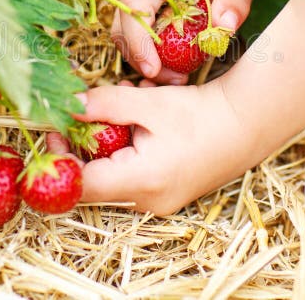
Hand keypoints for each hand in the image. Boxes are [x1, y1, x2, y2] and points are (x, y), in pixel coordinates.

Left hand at [47, 79, 265, 215]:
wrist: (250, 122)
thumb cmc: (201, 113)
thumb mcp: (147, 103)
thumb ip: (103, 105)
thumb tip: (67, 106)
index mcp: (140, 183)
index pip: (79, 185)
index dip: (59, 158)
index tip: (55, 128)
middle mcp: (146, 202)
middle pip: (94, 180)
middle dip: (87, 141)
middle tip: (91, 108)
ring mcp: (157, 202)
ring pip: (113, 173)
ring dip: (109, 138)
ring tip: (126, 101)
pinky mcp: (166, 193)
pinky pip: (132, 173)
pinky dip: (128, 146)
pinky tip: (142, 116)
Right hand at [113, 0, 256, 83]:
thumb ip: (235, 1)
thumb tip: (225, 27)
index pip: (133, 8)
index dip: (139, 42)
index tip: (154, 70)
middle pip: (122, 27)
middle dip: (141, 59)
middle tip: (175, 80)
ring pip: (123, 34)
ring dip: (143, 59)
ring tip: (177, 76)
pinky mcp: (137, 3)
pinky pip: (133, 32)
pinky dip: (147, 52)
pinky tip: (172, 65)